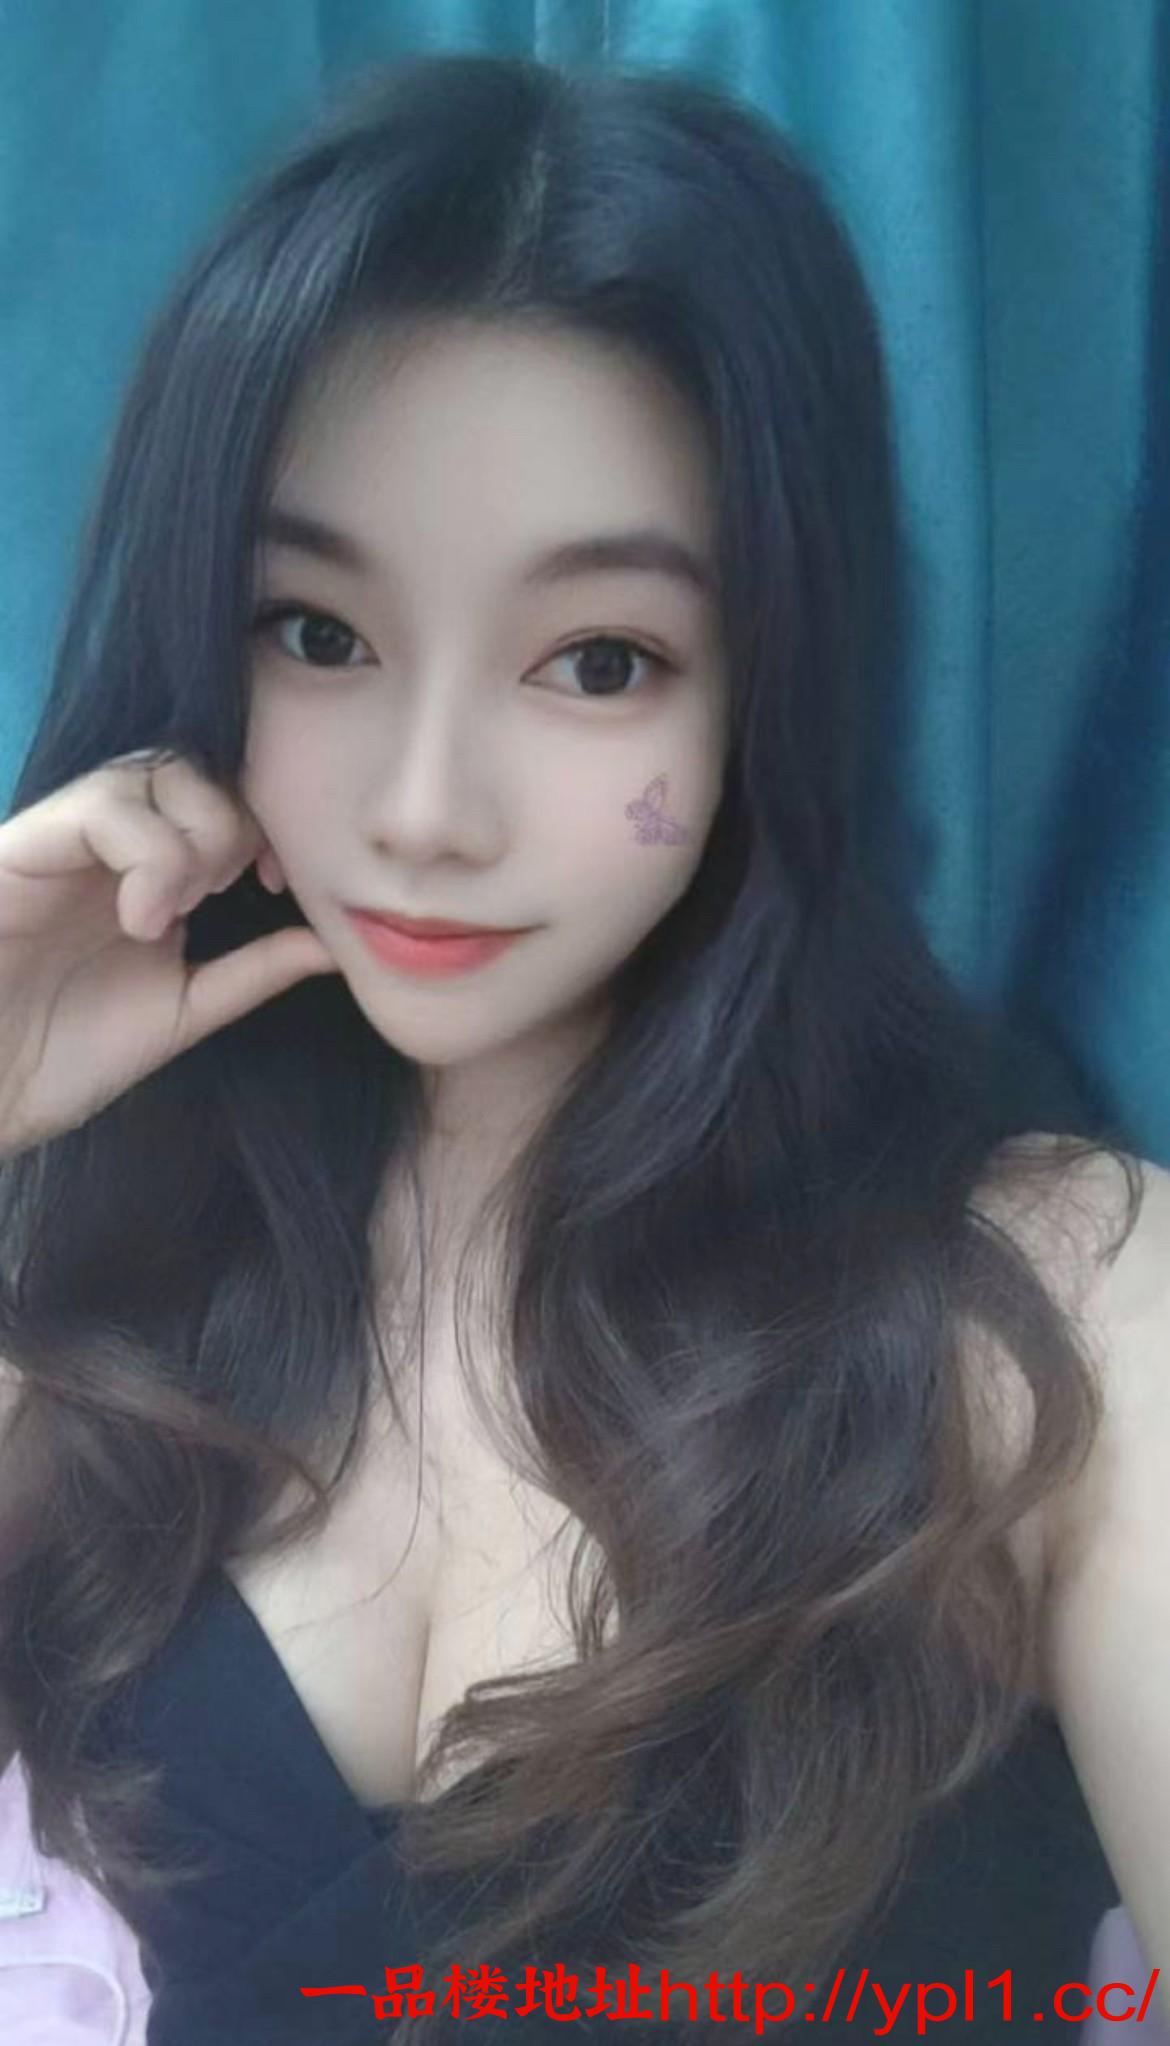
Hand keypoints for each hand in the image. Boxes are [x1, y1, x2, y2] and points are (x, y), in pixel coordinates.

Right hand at [0, 749, 337, 1159]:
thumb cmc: (60, 1057)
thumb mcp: (182, 1010)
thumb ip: (254, 971)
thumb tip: (336, 943)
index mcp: (146, 876)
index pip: (218, 800)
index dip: (264, 826)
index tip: (277, 887)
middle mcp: (104, 848)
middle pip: (192, 768)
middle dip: (233, 822)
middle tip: (228, 892)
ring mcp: (62, 843)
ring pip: (149, 772)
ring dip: (193, 836)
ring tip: (181, 910)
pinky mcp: (22, 849)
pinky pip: (99, 805)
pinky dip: (146, 854)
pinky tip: (142, 918)